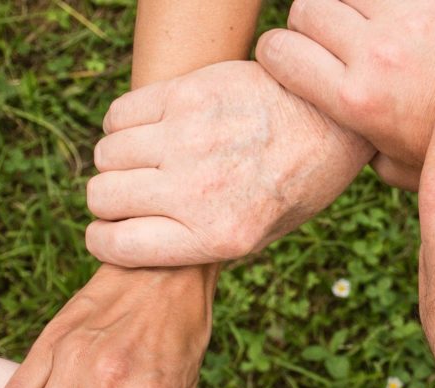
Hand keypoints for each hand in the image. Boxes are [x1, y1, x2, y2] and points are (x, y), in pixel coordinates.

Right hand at [85, 60, 372, 267]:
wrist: (332, 120)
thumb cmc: (295, 184)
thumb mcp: (260, 236)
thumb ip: (199, 245)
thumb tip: (136, 245)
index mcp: (217, 236)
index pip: (117, 245)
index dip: (104, 241)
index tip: (110, 232)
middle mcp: (198, 190)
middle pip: (102, 197)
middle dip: (109, 201)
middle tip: (133, 194)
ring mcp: (189, 138)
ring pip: (106, 154)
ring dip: (118, 161)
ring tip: (146, 160)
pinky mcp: (187, 94)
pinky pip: (120, 114)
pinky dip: (123, 125)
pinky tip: (150, 130)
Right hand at [256, 0, 434, 188]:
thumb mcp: (394, 163)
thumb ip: (355, 149)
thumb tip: (328, 147)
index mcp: (355, 99)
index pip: (278, 50)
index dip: (278, 51)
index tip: (291, 57)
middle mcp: (376, 55)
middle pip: (307, 8)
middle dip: (311, 22)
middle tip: (332, 40)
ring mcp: (408, 19)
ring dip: (346, 2)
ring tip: (364, 23)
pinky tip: (393, 15)